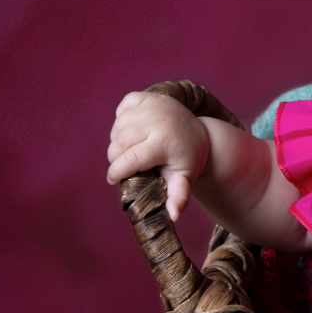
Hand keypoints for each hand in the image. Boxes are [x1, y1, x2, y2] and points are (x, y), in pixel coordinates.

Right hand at [106, 91, 210, 220]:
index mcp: (163, 142)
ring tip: (131, 150)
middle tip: (125, 166)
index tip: (113, 180)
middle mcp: (155, 120)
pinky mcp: (144, 97)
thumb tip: (173, 216)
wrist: (198, 132)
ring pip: (117, 127)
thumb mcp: (185, 178)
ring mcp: (149, 105)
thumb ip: (178, 196)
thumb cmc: (187, 159)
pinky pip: (121, 110)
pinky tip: (135, 130)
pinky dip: (122, 121)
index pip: (129, 159)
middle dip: (115, 159)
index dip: (116, 172)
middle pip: (118, 144)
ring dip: (117, 141)